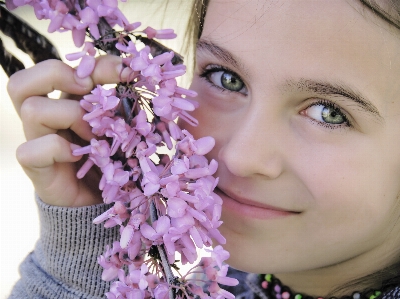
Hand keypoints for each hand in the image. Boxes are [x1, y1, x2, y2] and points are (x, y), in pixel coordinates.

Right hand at [7, 56, 123, 206]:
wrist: (98, 199)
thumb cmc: (110, 157)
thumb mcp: (117, 124)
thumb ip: (117, 100)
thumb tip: (131, 71)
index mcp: (64, 102)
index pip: (63, 68)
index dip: (93, 64)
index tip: (127, 71)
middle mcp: (45, 117)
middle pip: (22, 82)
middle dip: (57, 74)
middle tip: (87, 88)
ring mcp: (36, 141)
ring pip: (31, 110)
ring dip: (71, 117)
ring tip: (95, 137)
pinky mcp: (36, 167)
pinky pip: (31, 150)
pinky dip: (58, 149)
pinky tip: (79, 157)